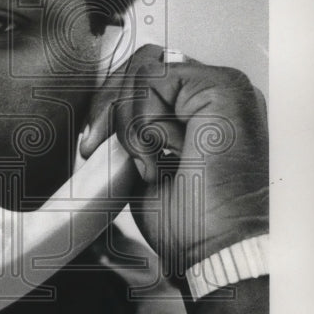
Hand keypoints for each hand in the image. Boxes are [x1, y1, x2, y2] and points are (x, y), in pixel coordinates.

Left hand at [78, 44, 268, 278]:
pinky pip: (154, 78)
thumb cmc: (192, 224)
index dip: (109, 105)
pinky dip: (142, 120)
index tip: (90, 145)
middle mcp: (212, 95)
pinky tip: (158, 154)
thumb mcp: (142, 171)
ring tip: (146, 163)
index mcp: (199, 112)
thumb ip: (129, 137)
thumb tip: (99, 124)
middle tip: (94, 146)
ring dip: (129, 121)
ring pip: (143, 69)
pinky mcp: (223, 87)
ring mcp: (221, 88)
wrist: (217, 247)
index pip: (144, 80)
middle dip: (106, 104)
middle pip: (141, 65)